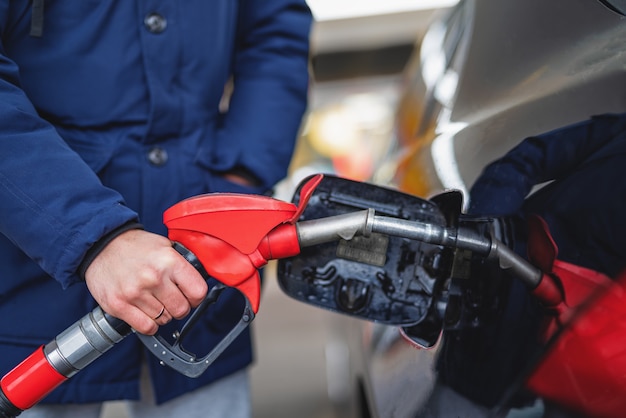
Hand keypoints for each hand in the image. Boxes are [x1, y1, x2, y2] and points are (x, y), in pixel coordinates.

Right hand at [84, 229, 207, 334]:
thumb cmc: (134, 246)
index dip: (197, 297)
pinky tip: (146, 313)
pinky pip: (146, 327)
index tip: (191, 297)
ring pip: (164, 319)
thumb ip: (183, 262)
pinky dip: (149, 324)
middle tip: (172, 300)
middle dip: (180, 308)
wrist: (100, 245)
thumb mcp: (165, 245)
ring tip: (154, 301)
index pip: (198, 291)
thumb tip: (200, 278)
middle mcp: (153, 277)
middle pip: (182, 309)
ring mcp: (135, 293)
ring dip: (163, 315)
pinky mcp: (119, 305)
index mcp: (169, 261)